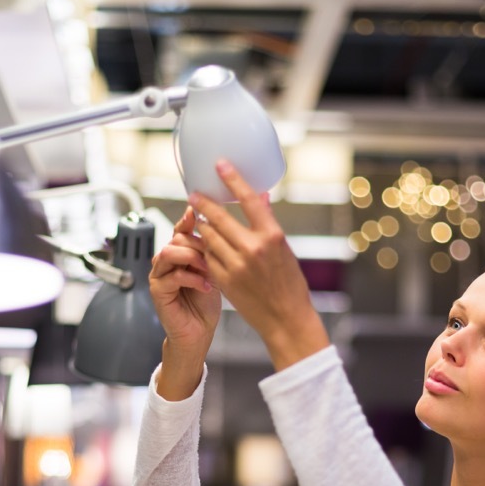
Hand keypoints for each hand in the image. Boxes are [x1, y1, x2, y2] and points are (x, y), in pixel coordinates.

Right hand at [149, 207, 221, 398]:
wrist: (199, 332)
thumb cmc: (207, 304)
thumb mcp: (215, 272)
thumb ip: (214, 251)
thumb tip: (227, 226)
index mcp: (180, 254)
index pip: (182, 229)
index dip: (189, 220)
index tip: (201, 212)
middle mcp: (166, 261)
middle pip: (176, 238)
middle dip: (197, 243)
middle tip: (214, 254)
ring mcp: (159, 275)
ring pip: (169, 252)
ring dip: (192, 258)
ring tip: (208, 270)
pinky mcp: (157, 291)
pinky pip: (172, 276)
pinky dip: (191, 279)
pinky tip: (206, 287)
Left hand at [189, 160, 330, 370]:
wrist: (285, 319)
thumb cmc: (290, 285)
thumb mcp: (285, 250)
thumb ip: (268, 224)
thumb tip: (261, 198)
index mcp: (272, 237)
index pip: (249, 200)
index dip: (232, 180)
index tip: (220, 166)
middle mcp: (252, 248)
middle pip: (219, 217)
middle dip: (203, 204)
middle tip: (195, 195)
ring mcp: (235, 265)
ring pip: (208, 236)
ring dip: (202, 226)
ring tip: (199, 220)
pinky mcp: (223, 280)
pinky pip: (207, 257)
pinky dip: (205, 248)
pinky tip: (205, 244)